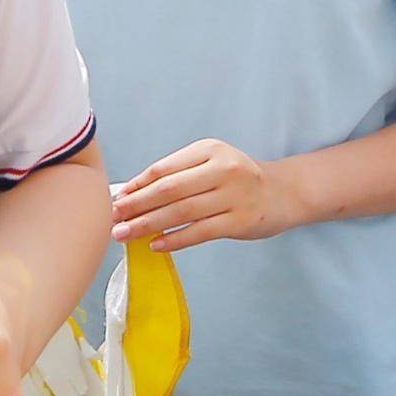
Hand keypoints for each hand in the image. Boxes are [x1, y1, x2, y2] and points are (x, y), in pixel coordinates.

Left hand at [115, 141, 301, 252]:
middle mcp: (222, 169)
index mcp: (209, 150)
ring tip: (125, 235)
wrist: (283, 192)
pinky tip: (155, 245)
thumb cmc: (238, 180)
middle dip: (136, 206)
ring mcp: (233, 195)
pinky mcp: (240, 221)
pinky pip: (199, 232)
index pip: (163, 169)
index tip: (115, 199)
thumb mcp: (211, 164)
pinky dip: (174, 239)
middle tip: (113, 219)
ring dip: (148, 225)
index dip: (136, 185)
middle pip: (168, 190)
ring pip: (181, 212)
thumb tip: (132, 194)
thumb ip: (178, 175)